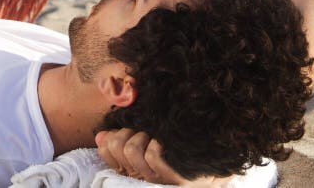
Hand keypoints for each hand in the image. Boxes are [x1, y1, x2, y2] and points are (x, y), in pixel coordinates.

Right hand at [95, 129, 231, 186]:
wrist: (212, 164)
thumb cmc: (177, 153)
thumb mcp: (147, 146)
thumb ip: (122, 141)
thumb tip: (101, 135)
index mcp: (130, 169)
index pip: (106, 150)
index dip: (112, 136)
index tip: (127, 132)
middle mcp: (138, 177)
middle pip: (118, 145)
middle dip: (130, 132)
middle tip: (144, 134)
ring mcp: (155, 180)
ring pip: (132, 149)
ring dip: (145, 137)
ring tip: (156, 140)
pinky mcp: (172, 180)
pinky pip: (153, 155)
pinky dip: (159, 145)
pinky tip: (167, 146)